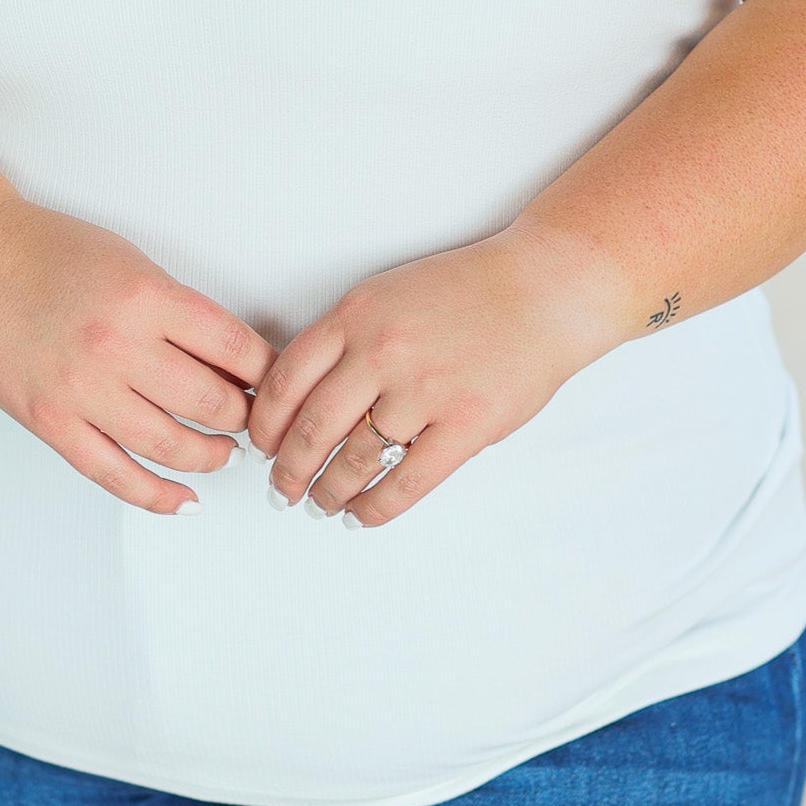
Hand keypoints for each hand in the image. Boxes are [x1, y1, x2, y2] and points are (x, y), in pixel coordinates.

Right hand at [0, 191, 277, 514]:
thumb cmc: (48, 253)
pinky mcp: (52, 422)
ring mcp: (82, 390)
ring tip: (223, 452)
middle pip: (213, 402)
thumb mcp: (132, 262)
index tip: (277, 382)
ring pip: (171, 446)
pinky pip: (114, 474)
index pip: (235, 348)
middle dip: (245, 416)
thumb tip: (233, 360)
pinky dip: (157, 495)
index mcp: (147, 298)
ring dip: (211, 456)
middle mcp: (118, 346)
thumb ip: (179, 311)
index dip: (268, 372)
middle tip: (253, 418)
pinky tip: (182, 498)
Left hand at [246, 229, 619, 527]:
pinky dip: (377, 507)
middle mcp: (382, 352)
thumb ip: (347, 338)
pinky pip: (408, 481)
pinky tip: (362, 514)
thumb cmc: (468, 292)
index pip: (286, 381)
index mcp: (356, 316)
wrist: (543, 290)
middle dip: (289, 470)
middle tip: (282, 488)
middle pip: (312, 428)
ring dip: (330, 491)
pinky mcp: (465, 425)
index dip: (266, 424)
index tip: (261, 445)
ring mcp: (425, 391)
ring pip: (356, 460)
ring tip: (322, 504)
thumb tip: (302, 398)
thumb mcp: (389, 294)